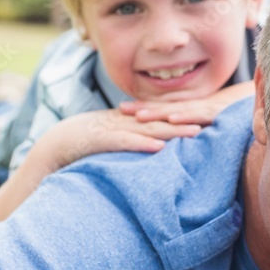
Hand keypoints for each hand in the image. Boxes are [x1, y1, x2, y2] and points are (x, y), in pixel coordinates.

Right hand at [43, 109, 201, 168]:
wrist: (55, 146)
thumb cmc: (85, 148)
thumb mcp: (116, 144)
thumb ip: (136, 145)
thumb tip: (157, 153)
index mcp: (130, 122)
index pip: (163, 118)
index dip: (186, 117)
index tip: (210, 119)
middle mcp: (126, 122)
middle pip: (162, 119)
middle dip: (187, 119)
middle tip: (214, 121)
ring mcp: (114, 129)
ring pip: (148, 129)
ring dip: (171, 130)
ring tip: (196, 132)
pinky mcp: (101, 140)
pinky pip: (125, 142)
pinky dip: (142, 143)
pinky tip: (159, 147)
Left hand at [119, 81, 253, 124]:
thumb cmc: (253, 116)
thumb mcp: (227, 126)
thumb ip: (212, 133)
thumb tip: (195, 144)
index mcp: (201, 111)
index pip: (170, 110)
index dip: (149, 109)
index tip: (126, 110)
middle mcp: (204, 107)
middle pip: (169, 108)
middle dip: (145, 109)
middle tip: (120, 110)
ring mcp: (212, 109)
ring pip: (181, 111)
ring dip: (159, 112)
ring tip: (137, 116)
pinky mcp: (223, 112)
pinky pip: (203, 115)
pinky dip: (187, 116)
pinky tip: (171, 118)